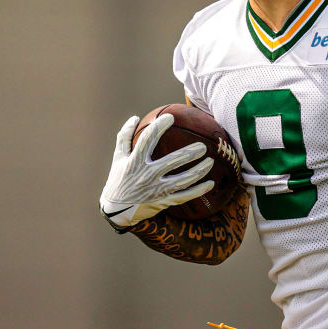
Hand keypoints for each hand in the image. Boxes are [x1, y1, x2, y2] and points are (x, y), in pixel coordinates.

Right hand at [100, 114, 214, 229]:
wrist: (117, 210)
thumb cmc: (118, 179)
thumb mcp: (118, 158)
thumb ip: (124, 137)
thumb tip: (134, 118)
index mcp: (135, 162)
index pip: (147, 140)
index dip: (159, 127)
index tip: (170, 117)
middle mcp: (147, 175)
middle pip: (172, 162)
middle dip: (189, 153)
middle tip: (203, 146)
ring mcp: (156, 190)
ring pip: (182, 180)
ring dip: (199, 171)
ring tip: (210, 161)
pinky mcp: (163, 201)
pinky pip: (184, 196)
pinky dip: (198, 190)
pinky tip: (210, 183)